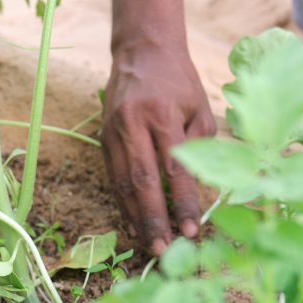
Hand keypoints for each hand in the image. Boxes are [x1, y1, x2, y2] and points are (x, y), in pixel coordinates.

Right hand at [102, 45, 215, 255]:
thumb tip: (197, 191)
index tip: (190, 231)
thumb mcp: (199, 108)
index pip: (174, 169)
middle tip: (163, 251)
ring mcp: (113, 132)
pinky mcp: (103, 138)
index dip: (182, 203)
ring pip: (123, 183)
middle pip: (142, 182)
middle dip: (153, 220)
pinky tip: (132, 224)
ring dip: (135, 218)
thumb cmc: (179, 81)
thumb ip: (199, 147)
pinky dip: (123, 203)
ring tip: (147, 245)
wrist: (142, 51)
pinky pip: (113, 177)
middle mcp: (133, 125)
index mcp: (162, 115)